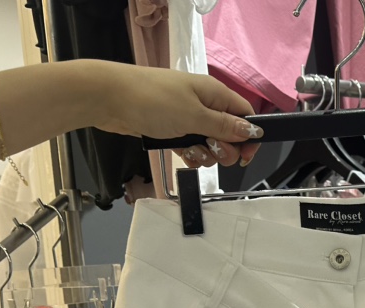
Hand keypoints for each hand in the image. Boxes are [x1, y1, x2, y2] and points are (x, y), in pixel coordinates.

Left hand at [93, 62, 262, 167]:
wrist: (111, 99)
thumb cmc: (151, 100)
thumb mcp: (195, 115)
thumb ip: (225, 126)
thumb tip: (253, 130)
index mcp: (214, 94)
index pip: (245, 116)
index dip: (249, 137)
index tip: (245, 156)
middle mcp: (204, 104)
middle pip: (229, 134)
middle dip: (224, 150)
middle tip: (209, 149)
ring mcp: (188, 117)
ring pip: (210, 145)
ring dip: (205, 155)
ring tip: (189, 150)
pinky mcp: (173, 129)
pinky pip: (192, 148)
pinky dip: (190, 155)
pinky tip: (182, 155)